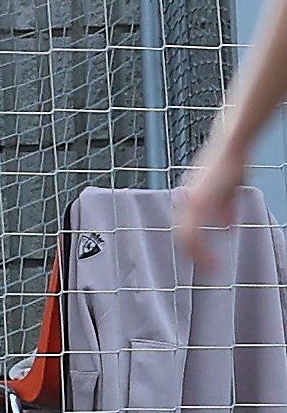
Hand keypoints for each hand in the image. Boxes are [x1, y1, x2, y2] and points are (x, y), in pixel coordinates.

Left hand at [175, 139, 247, 269]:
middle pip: (181, 234)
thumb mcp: (228, 190)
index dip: (192, 243)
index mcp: (190, 197)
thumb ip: (225, 208)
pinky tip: (213, 259)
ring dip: (198, 255)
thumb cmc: (230, 162)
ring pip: (185, 237)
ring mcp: (191, 201)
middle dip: (194, 254)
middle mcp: (186, 199)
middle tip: (208, 267)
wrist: (232, 145)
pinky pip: (193, 232)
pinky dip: (202, 249)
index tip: (203, 256)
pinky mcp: (199, 202)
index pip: (184, 226)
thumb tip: (225, 225)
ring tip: (212, 267)